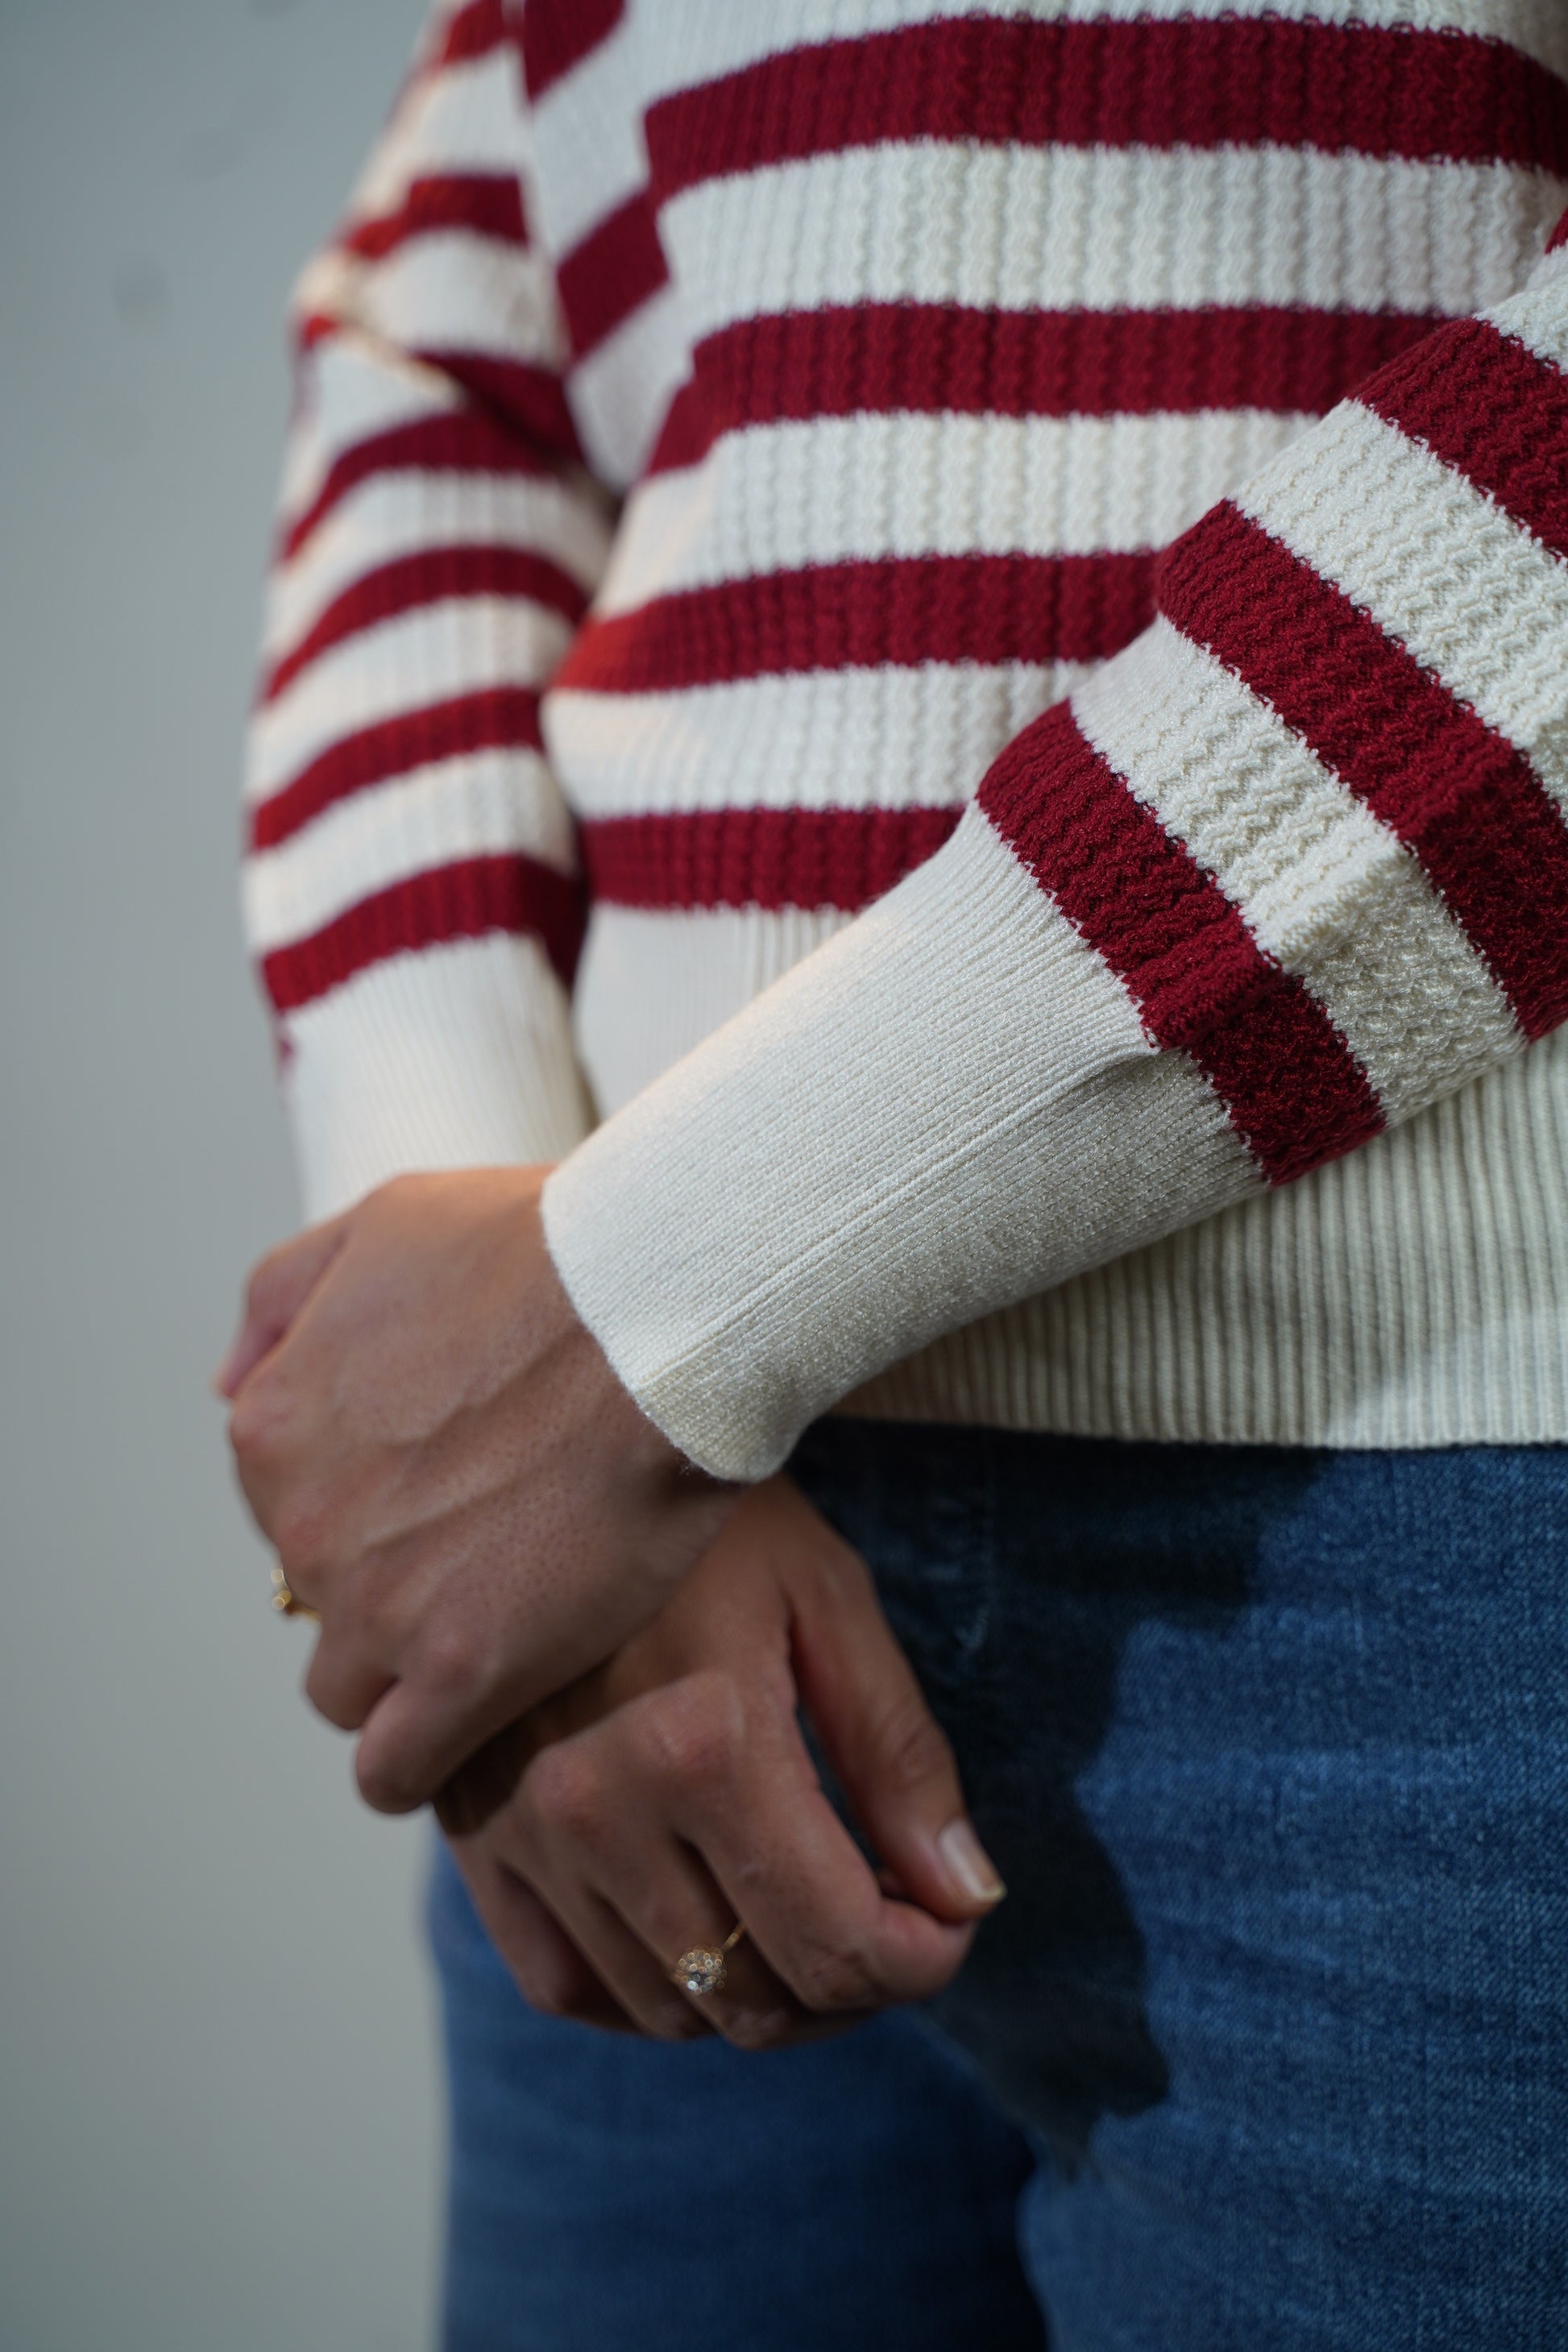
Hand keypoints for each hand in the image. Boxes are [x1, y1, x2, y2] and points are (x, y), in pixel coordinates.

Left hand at [219, 1169, 737, 1813]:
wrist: (666, 1303)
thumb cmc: (547, 1249)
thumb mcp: (384, 1222)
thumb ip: (285, 1300)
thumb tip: (225, 1382)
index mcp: (275, 1426)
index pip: (287, 1513)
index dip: (370, 1509)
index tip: (443, 1499)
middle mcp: (306, 1527)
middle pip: (323, 1600)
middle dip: (392, 1587)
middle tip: (491, 1553)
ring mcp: (380, 1608)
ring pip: (352, 1691)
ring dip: (407, 1675)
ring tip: (499, 1638)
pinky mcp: (465, 1672)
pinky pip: (398, 1770)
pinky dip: (426, 1761)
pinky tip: (483, 1721)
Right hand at [436, 1477, 1005, 2049]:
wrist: (554, 1446)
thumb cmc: (712, 1513)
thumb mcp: (831, 1602)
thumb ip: (900, 1760)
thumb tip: (968, 1902)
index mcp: (704, 1746)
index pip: (838, 1946)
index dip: (920, 1964)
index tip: (951, 1930)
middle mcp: (599, 1805)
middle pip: (756, 1998)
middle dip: (851, 1994)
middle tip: (892, 1933)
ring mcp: (522, 1829)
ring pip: (665, 2007)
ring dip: (757, 2000)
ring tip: (807, 1927)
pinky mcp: (472, 1833)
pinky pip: (561, 1983)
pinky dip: (643, 1996)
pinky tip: (702, 1940)